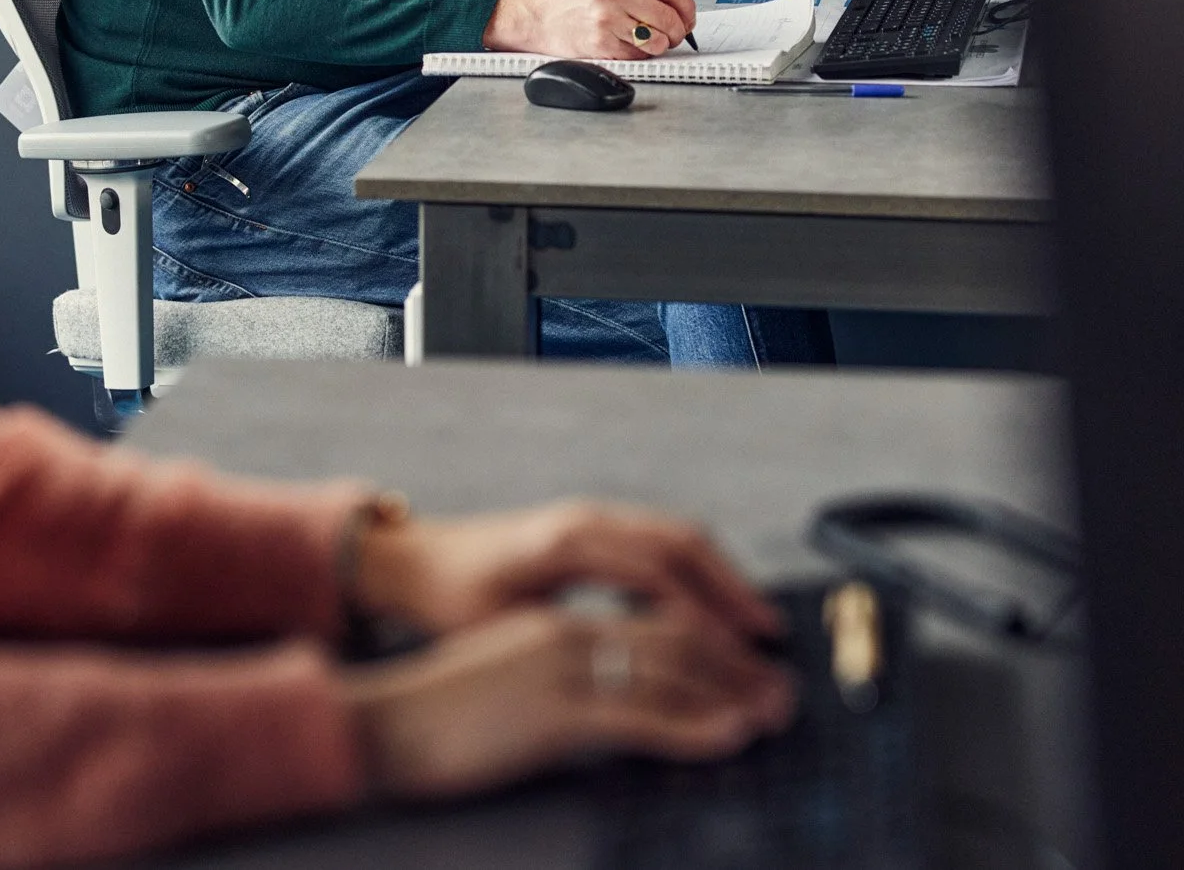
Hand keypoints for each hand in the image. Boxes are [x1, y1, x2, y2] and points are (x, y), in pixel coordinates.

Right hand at [340, 604, 794, 801]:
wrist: (381, 725)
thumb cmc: (440, 715)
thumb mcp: (510, 682)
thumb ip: (562, 681)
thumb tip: (615, 701)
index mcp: (556, 623)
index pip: (652, 618)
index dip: (712, 638)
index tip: (751, 663)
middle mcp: (566, 633)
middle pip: (674, 637)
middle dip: (736, 664)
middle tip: (782, 689)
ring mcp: (561, 669)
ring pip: (668, 670)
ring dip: (731, 692)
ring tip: (772, 711)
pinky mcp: (553, 712)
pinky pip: (641, 716)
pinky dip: (695, 725)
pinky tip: (728, 735)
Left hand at [352, 500, 783, 644]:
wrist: (415, 558)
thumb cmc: (450, 597)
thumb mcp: (496, 627)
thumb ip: (556, 639)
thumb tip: (615, 665)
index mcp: (566, 542)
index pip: (652, 574)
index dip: (697, 616)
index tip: (732, 654)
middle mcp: (588, 520)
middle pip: (680, 543)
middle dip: (730, 590)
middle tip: (768, 637)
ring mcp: (594, 517)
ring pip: (677, 537)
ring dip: (722, 577)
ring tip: (756, 623)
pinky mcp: (596, 528)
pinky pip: (662, 540)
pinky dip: (698, 570)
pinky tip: (715, 606)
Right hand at [484, 0, 696, 60]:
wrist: (536, 13)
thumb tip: (676, 2)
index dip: (687, 5)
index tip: (688, 15)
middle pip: (668, 16)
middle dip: (679, 30)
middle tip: (676, 33)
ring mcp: (607, 18)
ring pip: (657, 39)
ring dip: (662, 45)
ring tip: (654, 41)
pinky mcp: (601, 43)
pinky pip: (637, 54)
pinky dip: (641, 54)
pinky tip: (631, 46)